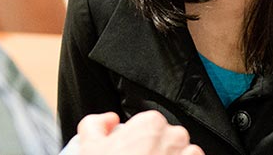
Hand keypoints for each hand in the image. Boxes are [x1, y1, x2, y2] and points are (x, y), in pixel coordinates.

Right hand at [74, 111, 202, 154]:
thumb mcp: (88, 146)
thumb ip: (96, 124)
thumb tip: (109, 120)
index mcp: (151, 123)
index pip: (149, 123)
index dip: (138, 138)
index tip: (131, 151)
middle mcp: (174, 136)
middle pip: (167, 138)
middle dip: (156, 149)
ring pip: (183, 152)